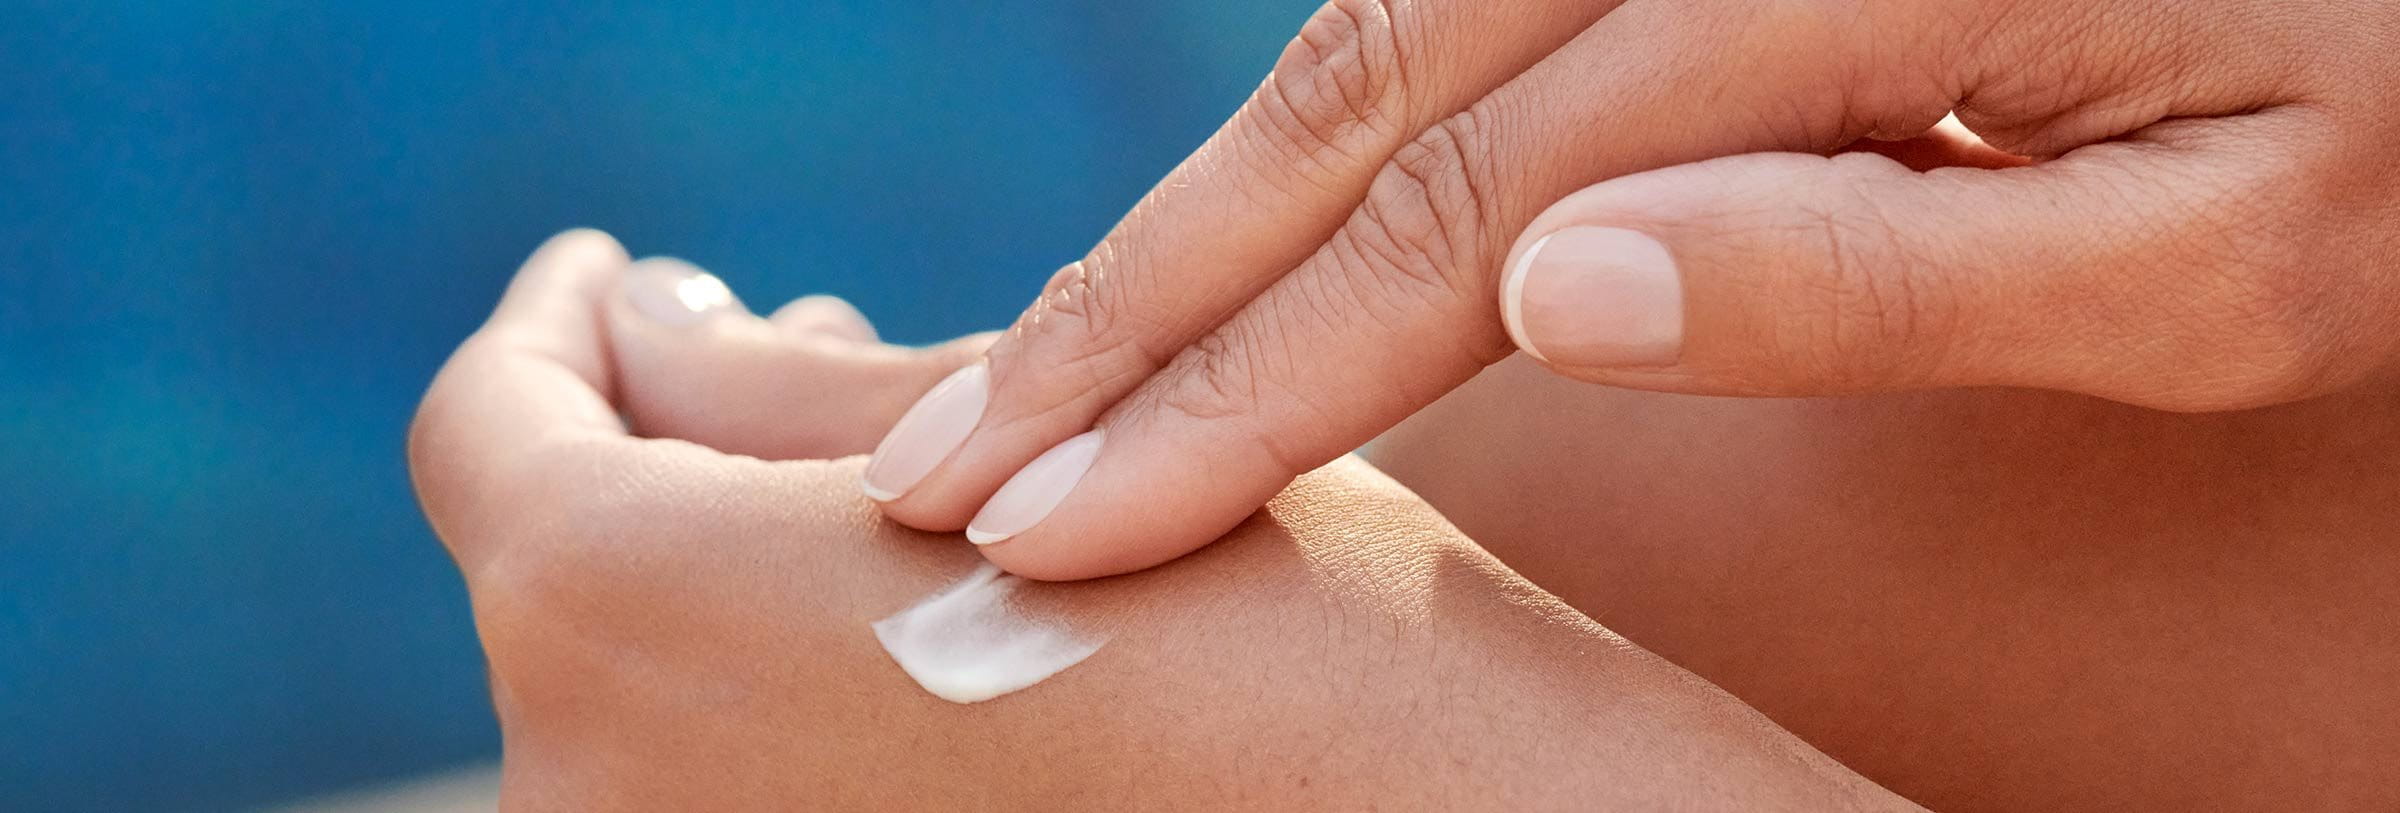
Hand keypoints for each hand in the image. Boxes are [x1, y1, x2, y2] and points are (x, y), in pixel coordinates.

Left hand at [407, 230, 1910, 809]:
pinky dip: (767, 709)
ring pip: (638, 701)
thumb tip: (634, 324)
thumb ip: (770, 381)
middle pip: (556, 576)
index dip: (549, 331)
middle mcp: (594, 797)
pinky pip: (720, 798)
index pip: (485, 429)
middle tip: (778, 343)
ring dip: (717, 577)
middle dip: (658, 447)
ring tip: (871, 493)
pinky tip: (908, 640)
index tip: (620, 278)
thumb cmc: (1285, 634)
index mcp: (613, 608)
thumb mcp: (1032, 435)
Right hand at [855, 0, 2399, 578]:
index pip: (1462, 211)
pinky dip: (1315, 144)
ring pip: (1375, 36)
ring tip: (1039, 377)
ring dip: (1189, 221)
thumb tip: (1551, 289)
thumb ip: (1891, 267)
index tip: (1062, 522)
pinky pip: (1457, 8)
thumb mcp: (2235, 247)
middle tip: (944, 465)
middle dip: (1131, 304)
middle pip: (1357, 99)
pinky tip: (1229, 253)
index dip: (1242, 382)